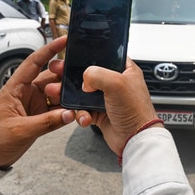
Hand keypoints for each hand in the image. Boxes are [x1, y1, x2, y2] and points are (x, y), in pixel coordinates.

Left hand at [0, 36, 75, 169]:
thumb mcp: (19, 130)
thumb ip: (46, 123)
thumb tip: (70, 114)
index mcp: (16, 88)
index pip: (34, 63)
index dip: (49, 50)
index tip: (64, 40)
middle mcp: (28, 93)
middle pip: (51, 77)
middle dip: (65, 77)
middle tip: (78, 80)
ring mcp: (36, 104)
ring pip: (58, 93)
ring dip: (69, 96)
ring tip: (78, 100)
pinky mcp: (42, 116)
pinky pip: (60, 110)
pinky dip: (69, 111)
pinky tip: (77, 112)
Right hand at [46, 57, 160, 155]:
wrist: (135, 139)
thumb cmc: (136, 111)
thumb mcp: (117, 83)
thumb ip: (96, 73)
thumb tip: (84, 79)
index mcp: (124, 70)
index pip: (103, 56)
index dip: (87, 55)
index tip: (71, 56)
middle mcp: (115, 83)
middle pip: (88, 74)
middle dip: (71, 76)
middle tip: (58, 73)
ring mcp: (107, 98)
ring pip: (82, 93)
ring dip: (70, 96)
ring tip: (60, 95)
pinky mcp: (100, 113)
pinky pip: (83, 110)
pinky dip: (80, 114)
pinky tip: (84, 117)